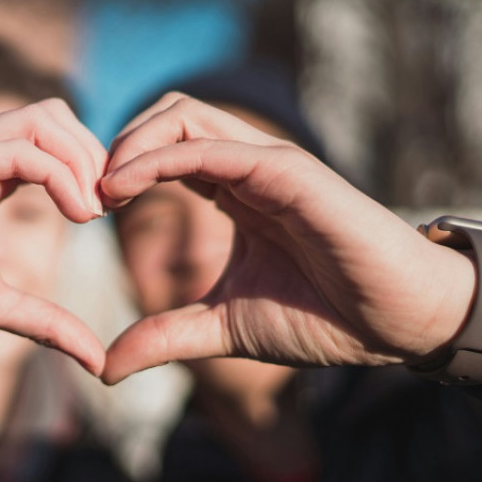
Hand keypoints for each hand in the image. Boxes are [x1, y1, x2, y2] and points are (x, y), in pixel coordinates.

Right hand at [0, 98, 108, 372]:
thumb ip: (45, 323)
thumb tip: (98, 362)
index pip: (55, 140)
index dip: (93, 168)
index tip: (114, 212)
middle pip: (56, 115)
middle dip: (95, 154)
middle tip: (112, 204)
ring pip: (41, 119)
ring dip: (82, 158)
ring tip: (94, 208)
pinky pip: (13, 151)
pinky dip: (57, 174)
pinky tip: (76, 212)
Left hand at [99, 94, 477, 383]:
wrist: (396, 325)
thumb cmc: (326, 317)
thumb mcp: (224, 328)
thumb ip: (166, 336)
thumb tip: (104, 367)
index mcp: (235, 191)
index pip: (164, 148)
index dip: (118, 168)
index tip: (84, 211)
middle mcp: (249, 167)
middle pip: (169, 114)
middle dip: (117, 143)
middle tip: (85, 194)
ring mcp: (269, 164)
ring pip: (185, 115)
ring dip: (130, 142)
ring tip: (100, 189)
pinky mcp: (289, 172)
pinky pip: (212, 148)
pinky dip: (160, 157)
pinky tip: (125, 188)